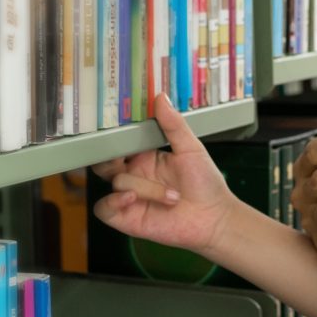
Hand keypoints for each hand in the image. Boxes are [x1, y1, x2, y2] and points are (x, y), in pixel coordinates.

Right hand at [89, 95, 238, 257]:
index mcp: (144, 156)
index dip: (114, 134)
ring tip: (173, 196)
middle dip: (111, 156)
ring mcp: (128, 196)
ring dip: (145, 188)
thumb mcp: (191, 149)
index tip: (114, 123)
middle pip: (104, 160)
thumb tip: (160, 97)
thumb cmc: (206, 184)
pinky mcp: (125, 217)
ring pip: (115, 182)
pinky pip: (103, 208)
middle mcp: (133, 174)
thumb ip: (173, 125)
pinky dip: (114, 201)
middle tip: (128, 156)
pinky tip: (133, 198)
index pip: (119, 142)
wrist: (214, 219)